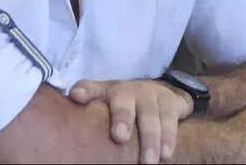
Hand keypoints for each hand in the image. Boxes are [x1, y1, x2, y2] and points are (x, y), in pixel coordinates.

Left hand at [69, 79, 193, 162]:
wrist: (160, 91)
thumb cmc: (125, 101)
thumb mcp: (106, 97)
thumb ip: (90, 98)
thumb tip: (74, 98)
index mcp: (110, 91)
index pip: (94, 88)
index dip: (86, 91)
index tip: (77, 97)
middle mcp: (131, 90)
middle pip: (126, 103)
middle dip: (123, 118)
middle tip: (119, 137)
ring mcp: (153, 95)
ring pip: (152, 114)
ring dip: (151, 137)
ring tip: (149, 159)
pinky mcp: (172, 102)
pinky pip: (171, 119)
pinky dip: (170, 137)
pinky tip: (167, 153)